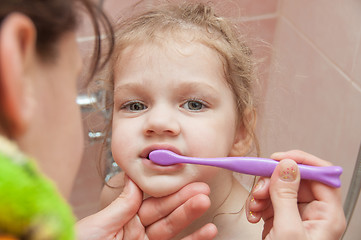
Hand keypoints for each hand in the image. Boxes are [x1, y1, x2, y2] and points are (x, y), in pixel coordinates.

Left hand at [76, 177, 216, 239]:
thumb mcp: (97, 226)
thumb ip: (121, 206)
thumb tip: (135, 181)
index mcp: (123, 219)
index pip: (149, 200)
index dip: (166, 189)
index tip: (180, 177)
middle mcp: (137, 231)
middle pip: (165, 212)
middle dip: (184, 198)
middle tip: (201, 187)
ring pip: (172, 227)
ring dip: (190, 214)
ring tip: (205, 201)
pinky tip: (208, 231)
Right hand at [245, 150, 345, 239]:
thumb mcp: (287, 231)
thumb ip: (286, 196)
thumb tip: (286, 165)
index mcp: (327, 215)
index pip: (321, 176)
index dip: (301, 162)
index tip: (278, 159)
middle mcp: (314, 213)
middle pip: (295, 180)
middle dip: (273, 182)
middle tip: (260, 189)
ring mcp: (296, 216)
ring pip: (279, 189)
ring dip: (262, 193)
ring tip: (255, 206)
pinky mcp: (281, 220)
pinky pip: (269, 201)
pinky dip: (258, 204)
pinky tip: (254, 214)